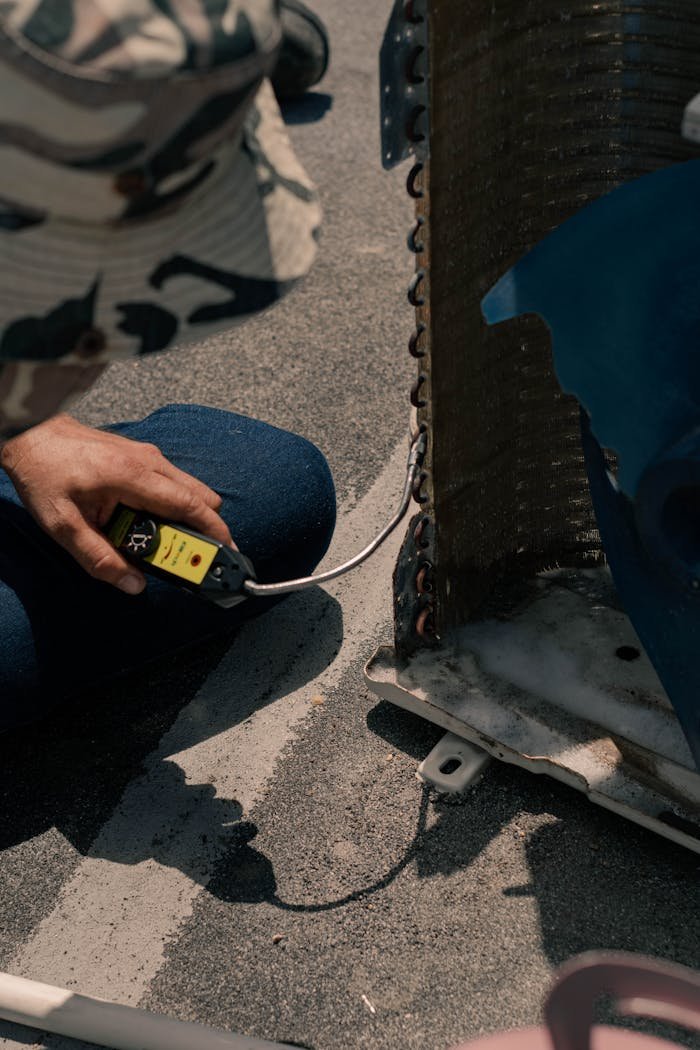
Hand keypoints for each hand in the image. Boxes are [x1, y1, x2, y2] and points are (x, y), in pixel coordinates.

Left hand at [0, 414, 233, 594]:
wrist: (30, 435)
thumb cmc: (44, 473)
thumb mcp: (63, 526)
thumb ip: (99, 558)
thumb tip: (133, 584)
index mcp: (133, 477)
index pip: (190, 506)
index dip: (215, 532)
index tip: (228, 553)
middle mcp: (148, 462)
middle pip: (200, 497)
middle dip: (206, 530)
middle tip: (198, 558)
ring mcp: (147, 456)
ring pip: (188, 489)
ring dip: (185, 519)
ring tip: (165, 545)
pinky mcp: (141, 457)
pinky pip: (171, 484)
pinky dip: (171, 507)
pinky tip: (146, 523)